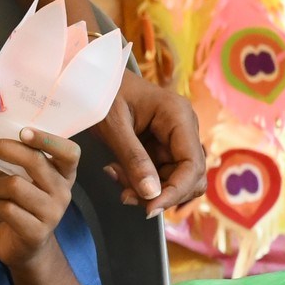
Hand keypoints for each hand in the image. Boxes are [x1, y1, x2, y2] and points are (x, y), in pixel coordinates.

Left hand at [0, 128, 79, 268]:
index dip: (47, 139)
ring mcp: (53, 214)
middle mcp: (64, 192)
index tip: (23, 132)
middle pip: (35, 161)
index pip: (69, 152)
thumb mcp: (16, 174)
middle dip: (4, 149)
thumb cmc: (21, 202)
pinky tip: (4, 213)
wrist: (26, 246)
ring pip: (14, 185)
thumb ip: (2, 152)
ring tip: (0, 194)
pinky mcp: (37, 232)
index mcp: (63, 173)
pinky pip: (7, 208)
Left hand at [95, 71, 204, 214]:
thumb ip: (133, 159)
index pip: (192, 165)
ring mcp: (174, 137)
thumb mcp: (113, 126)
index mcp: (179, 116)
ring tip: (115, 177)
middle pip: (188, 176)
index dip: (175, 191)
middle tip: (125, 195)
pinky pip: (159, 172)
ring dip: (147, 188)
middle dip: (159, 192)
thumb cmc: (100, 91)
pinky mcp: (161, 144)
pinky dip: (140, 179)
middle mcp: (184, 127)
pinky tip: (116, 171)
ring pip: (174, 178)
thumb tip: (153, 195)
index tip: (150, 208)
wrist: (92, 75)